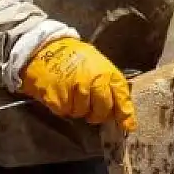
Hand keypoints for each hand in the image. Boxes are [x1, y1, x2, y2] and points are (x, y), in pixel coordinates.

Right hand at [20, 37, 136, 131]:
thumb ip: (107, 82)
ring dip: (78, 109)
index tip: (128, 126)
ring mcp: (76, 90)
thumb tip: (119, 106)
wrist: (45, 48)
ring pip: (82, 113)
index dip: (125, 113)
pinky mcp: (59, 98)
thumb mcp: (96, 62)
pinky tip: (61, 94)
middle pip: (102, 110)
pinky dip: (64, 107)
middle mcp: (93, 81)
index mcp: (106, 71)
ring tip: (72, 96)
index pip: (121, 95)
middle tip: (92, 113)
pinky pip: (65, 111)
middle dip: (98, 115)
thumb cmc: (73, 56)